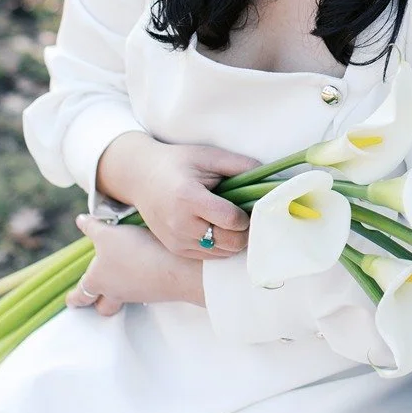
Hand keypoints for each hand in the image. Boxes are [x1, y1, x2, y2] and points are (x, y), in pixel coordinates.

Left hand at [66, 215, 204, 316]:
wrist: (174, 268)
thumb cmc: (135, 253)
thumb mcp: (108, 234)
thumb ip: (92, 228)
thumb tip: (79, 220)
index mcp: (98, 282)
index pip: (81, 295)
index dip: (74, 298)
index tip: (70, 301)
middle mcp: (116, 292)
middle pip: (103, 306)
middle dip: (97, 303)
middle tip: (94, 302)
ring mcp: (138, 293)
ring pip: (124, 300)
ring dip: (120, 294)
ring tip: (120, 284)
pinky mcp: (158, 288)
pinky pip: (145, 290)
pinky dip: (142, 283)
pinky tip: (146, 267)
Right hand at [96, 132, 255, 259]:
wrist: (141, 177)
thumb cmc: (179, 162)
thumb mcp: (210, 156)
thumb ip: (241, 166)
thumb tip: (270, 179)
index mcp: (188, 198)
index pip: (230, 219)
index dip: (246, 214)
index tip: (248, 204)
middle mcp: (180, 224)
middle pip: (230, 242)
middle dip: (245, 230)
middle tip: (246, 215)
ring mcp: (176, 240)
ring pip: (223, 253)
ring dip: (235, 240)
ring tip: (233, 221)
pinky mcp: (176, 249)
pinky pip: (210, 256)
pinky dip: (222, 246)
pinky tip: (220, 228)